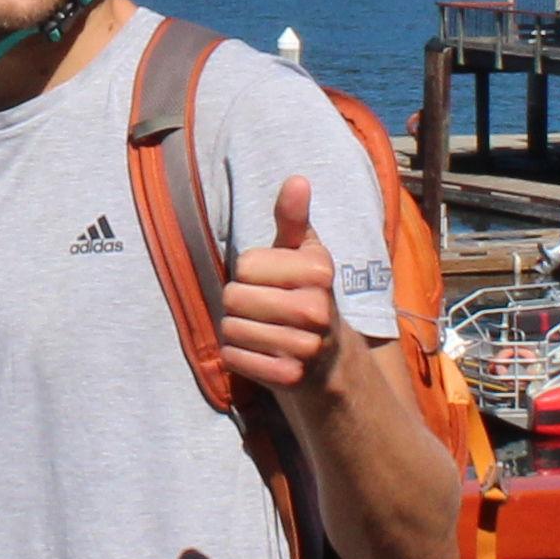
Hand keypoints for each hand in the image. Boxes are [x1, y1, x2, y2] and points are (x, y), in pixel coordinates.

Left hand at [211, 170, 342, 395]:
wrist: (329, 361)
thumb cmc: (306, 294)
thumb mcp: (303, 253)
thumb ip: (293, 217)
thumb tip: (297, 180)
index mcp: (319, 271)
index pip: (244, 264)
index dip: (250, 272)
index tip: (273, 281)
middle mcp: (317, 309)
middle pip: (233, 297)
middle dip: (239, 302)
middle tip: (264, 309)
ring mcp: (304, 347)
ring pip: (230, 328)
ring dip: (237, 330)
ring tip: (263, 330)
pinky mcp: (288, 378)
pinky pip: (233, 358)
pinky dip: (238, 356)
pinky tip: (261, 354)